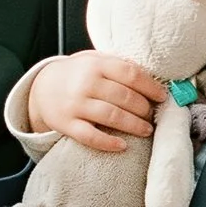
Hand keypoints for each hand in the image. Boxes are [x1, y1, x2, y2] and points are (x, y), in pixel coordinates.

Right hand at [26, 51, 169, 152]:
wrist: (42, 87)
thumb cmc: (77, 74)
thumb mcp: (95, 60)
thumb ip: (119, 65)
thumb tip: (152, 76)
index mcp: (97, 64)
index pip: (131, 74)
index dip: (151, 87)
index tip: (163, 96)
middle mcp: (86, 83)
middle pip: (124, 97)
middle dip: (144, 108)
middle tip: (152, 114)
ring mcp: (76, 104)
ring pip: (111, 116)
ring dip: (134, 125)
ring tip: (146, 129)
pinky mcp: (67, 124)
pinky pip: (90, 136)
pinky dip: (108, 142)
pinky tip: (122, 146)